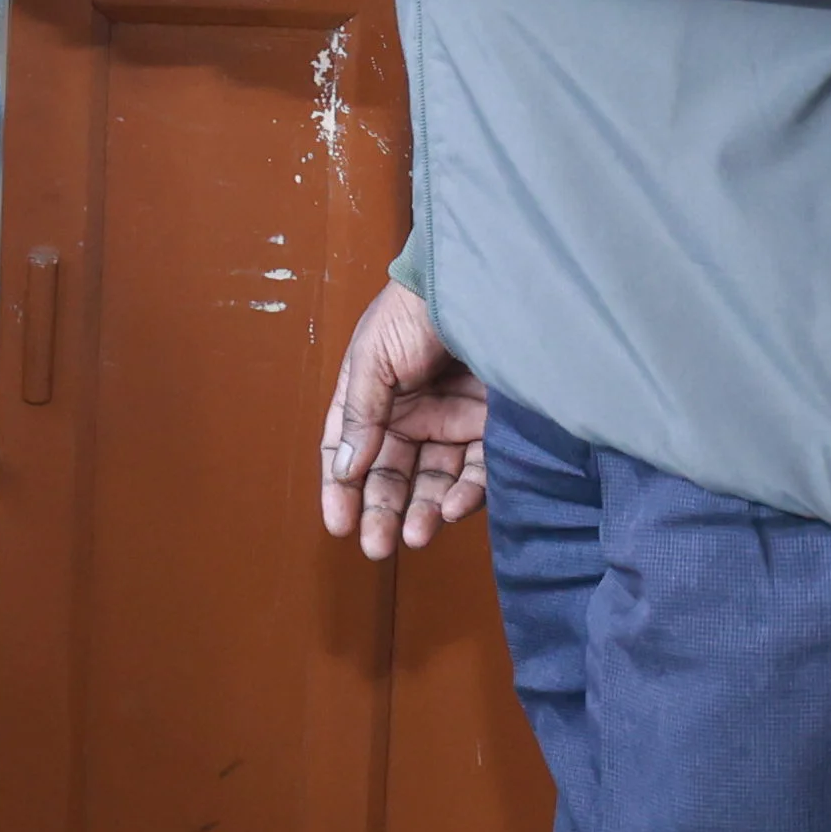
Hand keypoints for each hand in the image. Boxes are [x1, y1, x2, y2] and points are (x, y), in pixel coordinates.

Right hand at [320, 282, 490, 560]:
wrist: (482, 284)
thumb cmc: (416, 310)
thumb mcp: (374, 358)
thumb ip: (360, 415)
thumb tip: (344, 470)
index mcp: (372, 395)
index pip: (349, 452)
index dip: (340, 489)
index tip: (339, 525)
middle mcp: (410, 414)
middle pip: (390, 475)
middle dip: (381, 512)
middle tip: (377, 547)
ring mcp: (451, 422)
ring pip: (433, 481)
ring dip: (422, 511)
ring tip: (416, 537)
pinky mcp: (491, 428)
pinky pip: (476, 472)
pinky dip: (464, 494)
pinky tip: (452, 509)